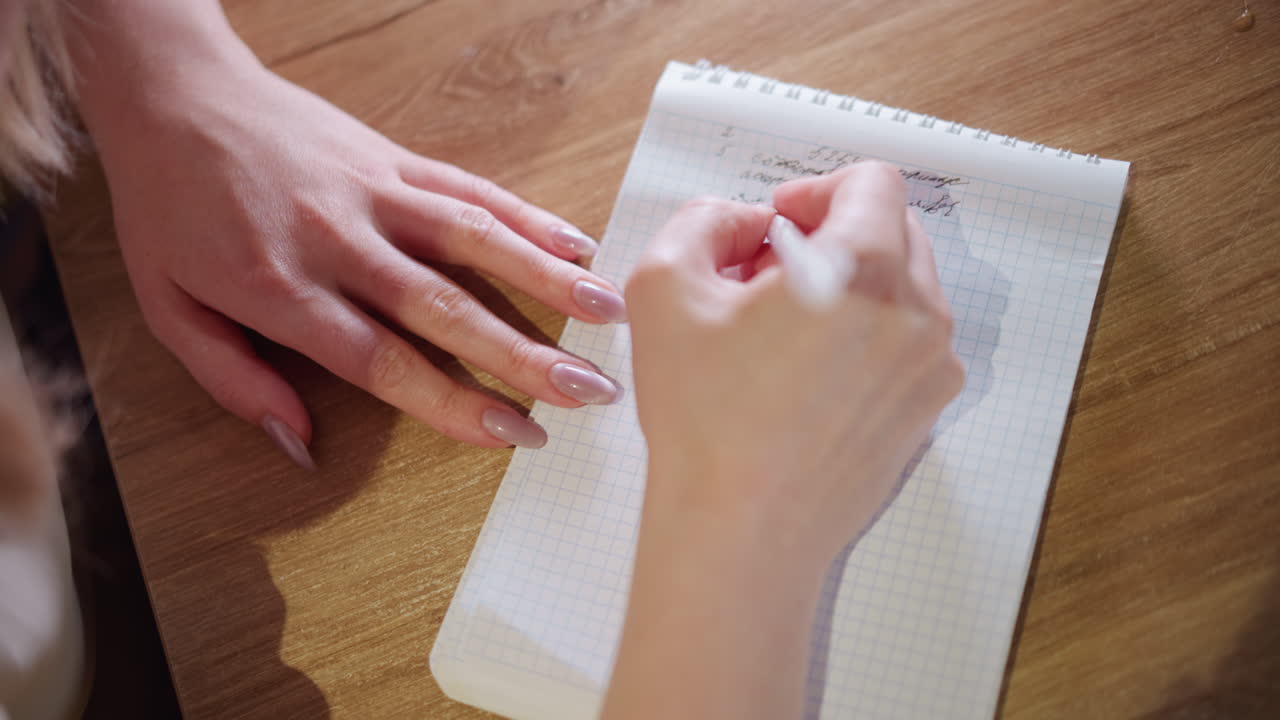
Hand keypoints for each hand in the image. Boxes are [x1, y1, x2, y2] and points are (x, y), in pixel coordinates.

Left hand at [89, 60, 625, 461]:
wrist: (174, 96)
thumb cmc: (169, 209)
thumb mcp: (169, 309)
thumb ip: (235, 383)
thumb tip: (300, 447)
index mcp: (283, 291)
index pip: (385, 362)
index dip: (455, 403)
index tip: (515, 434)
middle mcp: (339, 242)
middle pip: (446, 308)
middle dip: (525, 355)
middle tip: (589, 390)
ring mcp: (374, 193)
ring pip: (473, 240)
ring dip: (546, 278)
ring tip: (608, 311)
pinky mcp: (393, 158)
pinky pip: (468, 189)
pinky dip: (526, 217)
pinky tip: (575, 242)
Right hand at [605, 162, 962, 719]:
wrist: (741, 532)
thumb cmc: (704, 419)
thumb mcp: (663, 286)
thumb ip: (704, 220)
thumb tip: (745, 222)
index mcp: (863, 270)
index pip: (873, 183)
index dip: (816, 189)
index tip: (777, 224)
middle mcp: (916, 314)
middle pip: (895, 230)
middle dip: (833, 235)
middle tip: (770, 275)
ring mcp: (929, 368)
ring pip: (904, 288)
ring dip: (850, 286)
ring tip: (784, 330)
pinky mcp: (925, 413)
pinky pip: (906, 344)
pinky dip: (866, 337)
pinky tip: (806, 376)